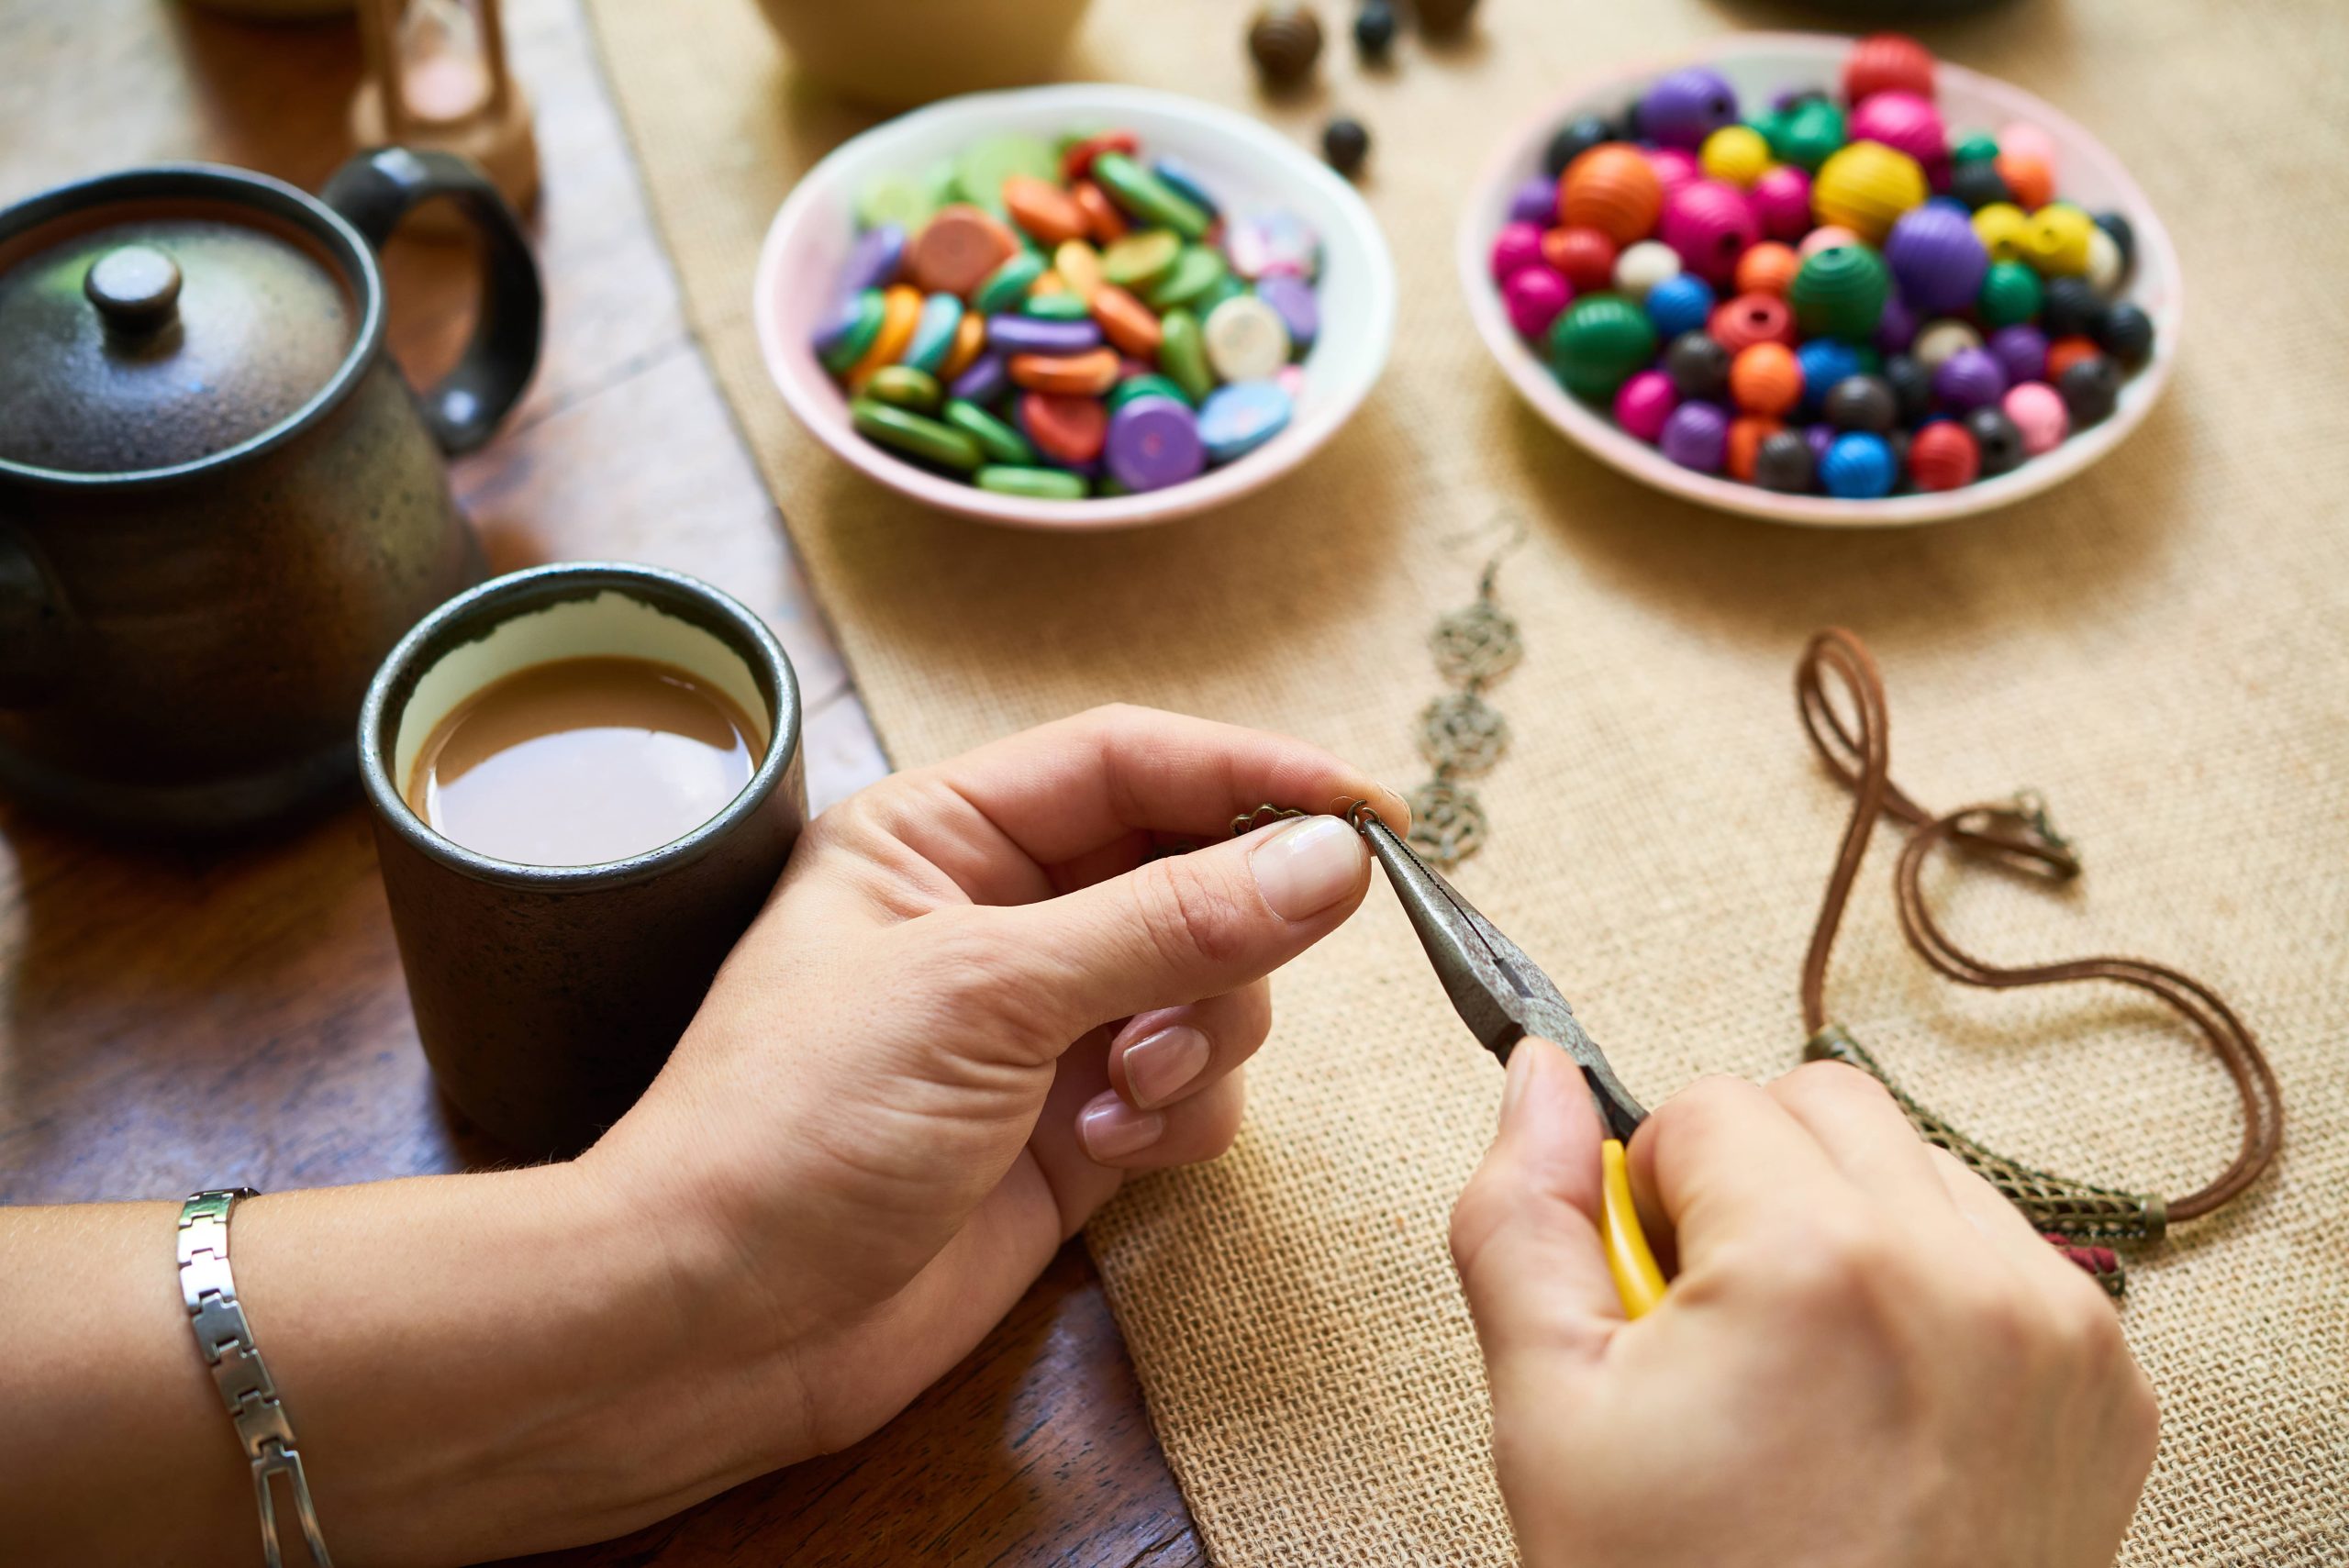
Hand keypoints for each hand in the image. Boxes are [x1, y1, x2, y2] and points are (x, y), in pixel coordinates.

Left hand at [587, 705, 1406, 1485]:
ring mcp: (1042, 1028)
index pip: (1127, 762)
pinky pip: (1193, 1088)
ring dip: (1200, 1035)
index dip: (1247, 774)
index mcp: (940, 835)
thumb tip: (1329, 857)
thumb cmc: (794, 1126)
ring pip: (1208, 986)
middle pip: (1187, 871)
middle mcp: (999, 918)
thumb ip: (1166, 921)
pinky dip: (1182, 1114)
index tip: (1364, 811)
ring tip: (1126, 1090)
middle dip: (1225, 931)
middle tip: (1228, 982)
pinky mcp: (1074, 1129)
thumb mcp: (983, 992)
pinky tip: (1109, 1148)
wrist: (718, 1327)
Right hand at [1451, 1047, 2157, 1567]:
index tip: (1655, 1311)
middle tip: (1718, 1333)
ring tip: (1803, 1376)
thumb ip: (1523, 1217)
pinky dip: (1936, 1293)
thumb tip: (1537, 1076)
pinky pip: (2004, 1254)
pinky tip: (1883, 1408)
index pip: (1703, 1104)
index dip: (1650, 1202)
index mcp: (1815, 1261)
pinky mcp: (2110, 1389)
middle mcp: (1961, 1274)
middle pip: (1821, 1104)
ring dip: (1849, 1227)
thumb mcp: (1551, 1418)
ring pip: (1918, 1167)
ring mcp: (2055, 1334)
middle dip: (1752, 1187)